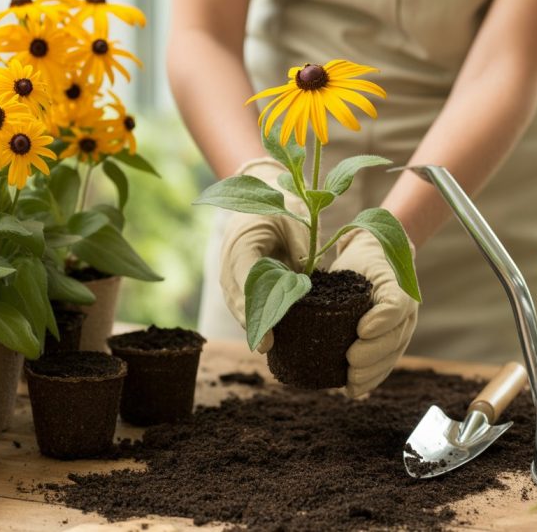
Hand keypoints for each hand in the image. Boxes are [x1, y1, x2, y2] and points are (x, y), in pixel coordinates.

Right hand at [219, 157, 308, 351]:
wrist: (258, 189)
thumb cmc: (279, 201)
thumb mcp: (294, 219)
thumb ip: (300, 249)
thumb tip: (306, 282)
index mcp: (242, 244)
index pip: (246, 283)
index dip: (255, 310)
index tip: (266, 333)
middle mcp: (230, 262)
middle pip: (238, 300)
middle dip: (251, 324)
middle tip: (266, 346)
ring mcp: (230, 273)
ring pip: (238, 305)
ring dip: (251, 324)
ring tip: (267, 346)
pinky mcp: (237, 280)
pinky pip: (243, 302)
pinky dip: (254, 317)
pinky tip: (269, 335)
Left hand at [330, 230, 418, 397]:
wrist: (376, 259)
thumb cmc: (360, 260)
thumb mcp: (354, 257)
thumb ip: (341, 271)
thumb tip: (294, 286)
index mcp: (398, 286)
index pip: (396, 305)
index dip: (381, 321)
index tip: (361, 331)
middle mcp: (405, 310)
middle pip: (395, 337)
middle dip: (373, 354)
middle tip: (351, 361)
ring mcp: (401, 328)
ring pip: (392, 355)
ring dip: (373, 372)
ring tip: (351, 382)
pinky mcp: (390, 341)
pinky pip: (385, 363)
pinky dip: (371, 379)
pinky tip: (353, 390)